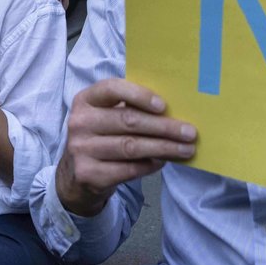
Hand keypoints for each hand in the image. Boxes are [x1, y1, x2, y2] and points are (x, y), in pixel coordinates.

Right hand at [55, 78, 196, 216]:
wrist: (75, 175)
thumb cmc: (101, 137)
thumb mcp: (105, 116)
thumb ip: (128, 108)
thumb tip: (172, 110)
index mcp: (85, 100)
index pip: (111, 89)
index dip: (139, 95)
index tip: (164, 106)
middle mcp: (80, 122)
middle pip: (128, 121)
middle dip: (163, 127)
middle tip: (190, 132)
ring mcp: (81, 149)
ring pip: (131, 147)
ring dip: (164, 148)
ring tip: (186, 149)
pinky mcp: (89, 173)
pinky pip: (128, 169)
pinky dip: (150, 165)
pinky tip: (163, 162)